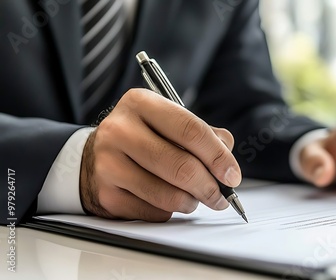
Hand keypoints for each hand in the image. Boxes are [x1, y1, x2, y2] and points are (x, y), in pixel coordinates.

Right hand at [80, 89, 241, 221]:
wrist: (92, 157)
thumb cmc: (141, 138)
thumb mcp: (167, 122)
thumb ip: (202, 135)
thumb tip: (227, 160)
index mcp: (141, 103)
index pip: (191, 130)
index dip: (218, 156)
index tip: (232, 175)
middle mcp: (120, 130)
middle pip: (181, 166)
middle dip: (210, 186)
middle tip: (222, 196)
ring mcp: (108, 163)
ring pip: (167, 195)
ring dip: (191, 202)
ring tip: (195, 198)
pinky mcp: (105, 194)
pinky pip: (152, 212)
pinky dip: (168, 211)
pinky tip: (166, 200)